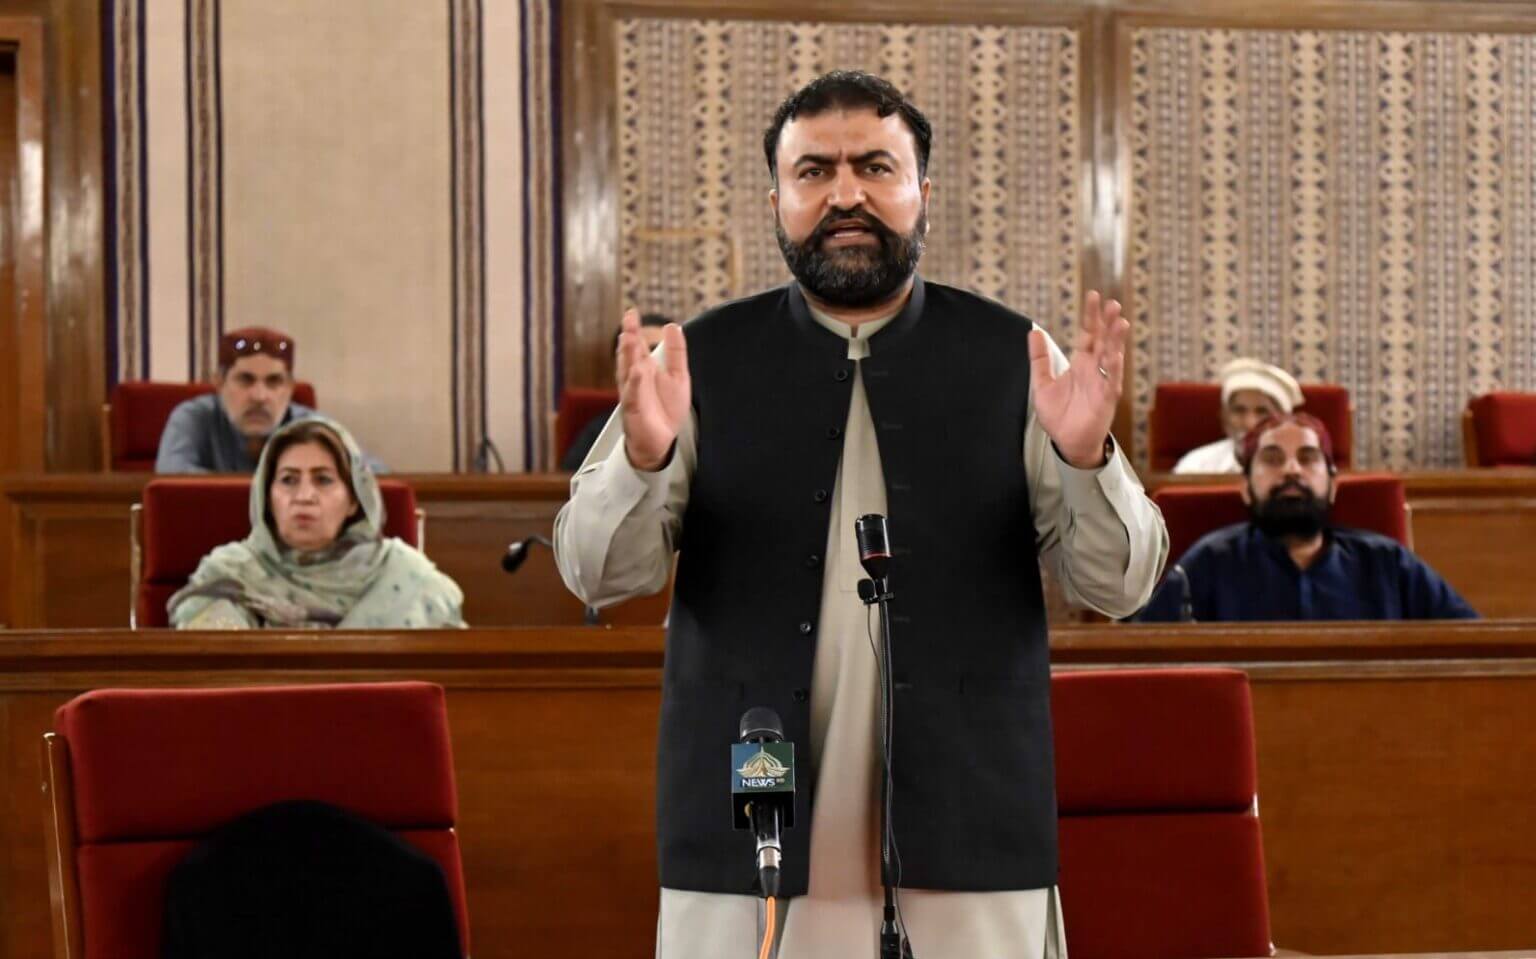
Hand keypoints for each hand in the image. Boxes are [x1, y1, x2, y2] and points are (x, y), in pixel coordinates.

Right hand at [616, 308, 689, 470]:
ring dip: (627, 355)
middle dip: (629, 338)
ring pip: (627, 372)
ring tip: (629, 338)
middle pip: (630, 355)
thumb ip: (675, 352)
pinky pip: (632, 396)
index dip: (634, 329)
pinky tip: (637, 372)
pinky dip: (634, 384)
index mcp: (645, 368)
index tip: (632, 312)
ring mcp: (632, 394)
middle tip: (628, 320)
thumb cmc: (665, 409)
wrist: (662, 441)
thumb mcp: (678, 376)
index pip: (638, 345)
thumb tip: (672, 325)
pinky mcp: (634, 411)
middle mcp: (635, 379)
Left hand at [1029, 291, 1128, 468]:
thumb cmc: (1060, 415)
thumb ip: (1039, 359)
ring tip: (1120, 322)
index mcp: (1081, 363)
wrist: (1067, 443)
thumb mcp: (1042, 383)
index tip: (1094, 295)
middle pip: (1103, 340)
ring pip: (1112, 357)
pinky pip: (1111, 382)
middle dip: (1107, 322)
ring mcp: (1102, 383)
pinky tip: (1113, 355)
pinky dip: (1112, 369)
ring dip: (1116, 340)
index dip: (1091, 316)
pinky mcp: (1105, 400)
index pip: (1088, 334)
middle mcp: (1094, 370)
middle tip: (1112, 303)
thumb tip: (1033, 332)